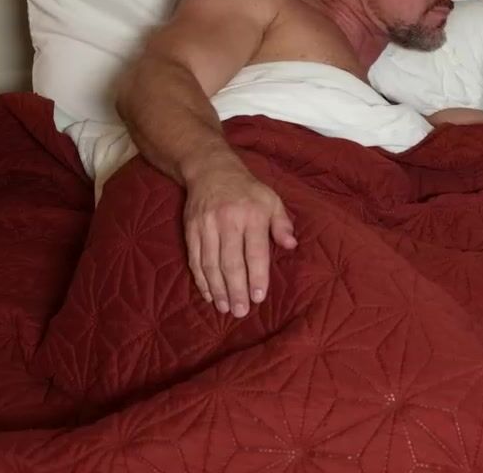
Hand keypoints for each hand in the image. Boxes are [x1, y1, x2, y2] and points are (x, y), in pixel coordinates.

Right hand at [183, 157, 294, 316]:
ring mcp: (206, 226)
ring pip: (210, 264)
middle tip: (241, 312)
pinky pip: (194, 259)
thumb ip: (282, 224)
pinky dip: (201, 279)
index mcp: (252, 215)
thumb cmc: (248, 190)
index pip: (255, 252)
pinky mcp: (190, 230)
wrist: (211, 170)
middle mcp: (228, 222)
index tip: (259, 297)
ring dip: (217, 289)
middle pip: (231, 262)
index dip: (257, 276)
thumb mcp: (271, 200)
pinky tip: (208, 294)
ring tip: (225, 308)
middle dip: (236, 290)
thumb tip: (292, 245)